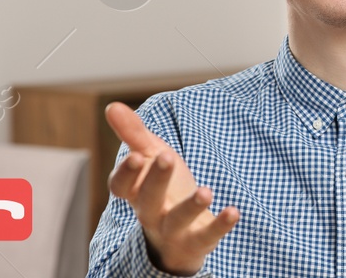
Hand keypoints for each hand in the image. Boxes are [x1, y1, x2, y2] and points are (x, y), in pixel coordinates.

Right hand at [104, 102, 238, 274]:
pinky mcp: (196, 241)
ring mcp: (172, 230)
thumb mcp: (150, 156)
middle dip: (156, 179)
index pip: (120, 186)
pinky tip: (234, 211)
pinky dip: (220, 225)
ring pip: (176, 220)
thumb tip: (111, 105)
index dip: (126, 173)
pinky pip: (207, 236)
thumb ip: (132, 132)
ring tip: (206, 191)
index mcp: (134, 191)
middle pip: (148, 199)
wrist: (178, 234)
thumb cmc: (161, 186)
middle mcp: (149, 212)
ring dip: (190, 207)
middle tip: (167, 156)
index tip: (136, 155)